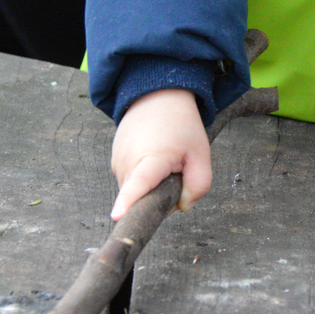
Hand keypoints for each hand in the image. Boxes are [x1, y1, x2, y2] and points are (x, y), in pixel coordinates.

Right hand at [110, 89, 211, 219]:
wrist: (158, 97)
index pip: (137, 185)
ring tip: (164, 159)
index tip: (117, 216)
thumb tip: (182, 207)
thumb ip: (198, 186)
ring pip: (136, 192)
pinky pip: (131, 182)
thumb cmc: (181, 125)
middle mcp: (128, 162)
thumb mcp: (201, 155)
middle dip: (161, 196)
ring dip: (152, 186)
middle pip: (142, 199)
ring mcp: (117, 162)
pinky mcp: (114, 161)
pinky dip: (144, 178)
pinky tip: (153, 157)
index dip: (127, 202)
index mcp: (151, 159)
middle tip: (176, 169)